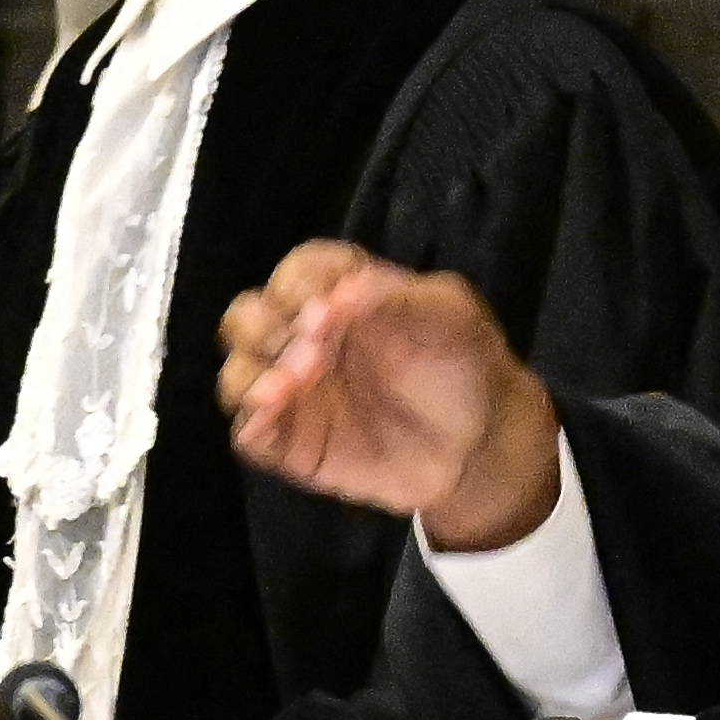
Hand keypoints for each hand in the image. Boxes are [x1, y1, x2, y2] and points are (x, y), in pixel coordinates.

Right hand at [211, 246, 562, 548]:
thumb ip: (394, 297)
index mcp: (338, 295)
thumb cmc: (463, 366)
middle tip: (313, 350)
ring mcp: (294, 391)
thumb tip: (337, 294)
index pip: (296, 274)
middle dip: (265, 327)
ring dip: (251, 374)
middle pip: (247, 316)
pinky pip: (248, 432)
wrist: (481, 445)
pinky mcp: (291, 443)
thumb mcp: (448, 314)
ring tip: (288, 387)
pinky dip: (249, 423)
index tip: (325, 309)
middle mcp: (305, 337)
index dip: (298, 286)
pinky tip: (272, 418)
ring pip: (238, 371)